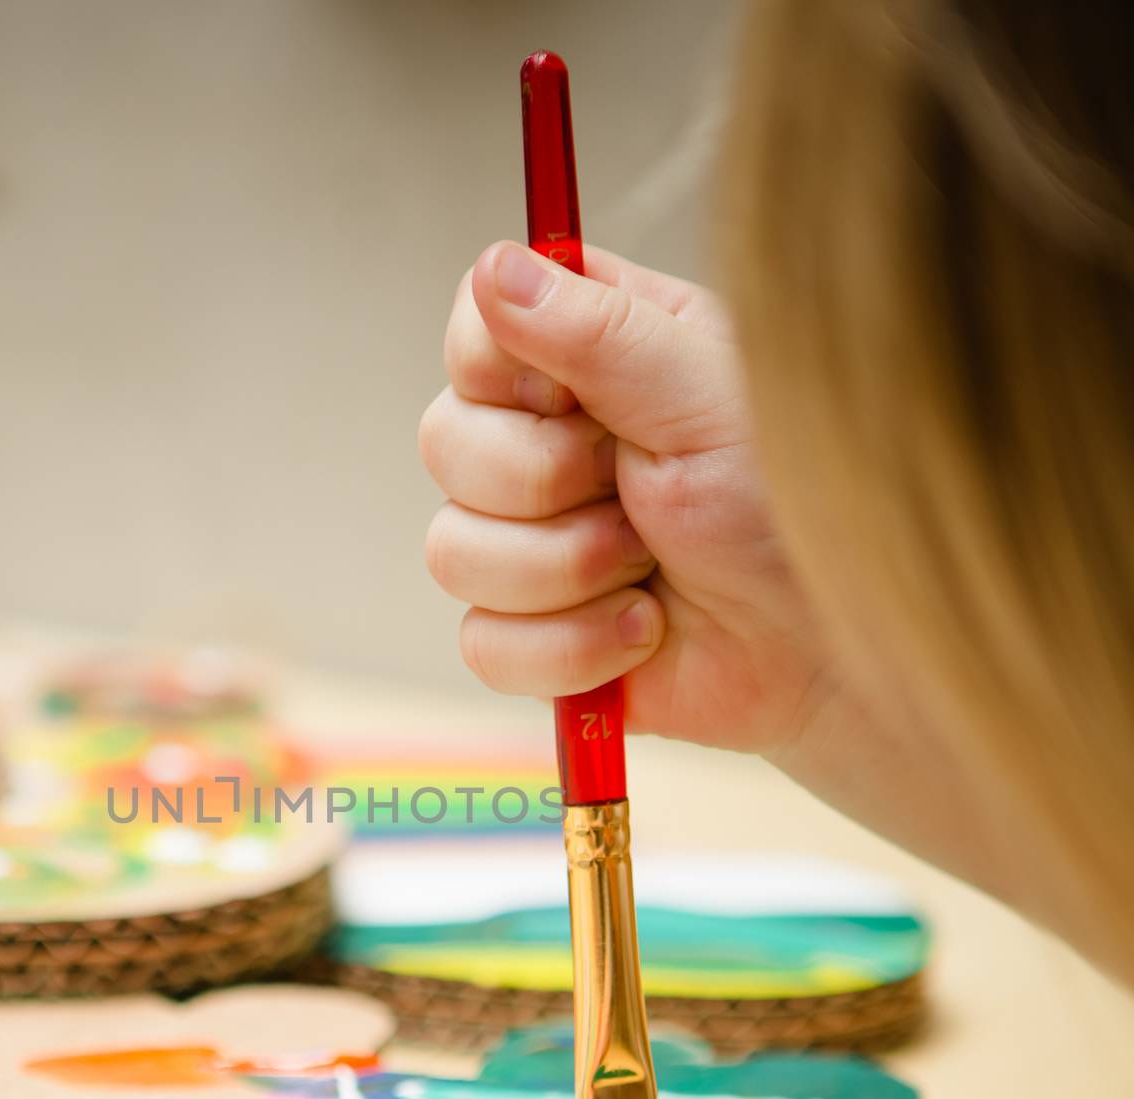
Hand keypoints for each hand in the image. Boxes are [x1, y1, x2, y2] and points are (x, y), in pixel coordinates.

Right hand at [418, 242, 1030, 914]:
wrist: (832, 650)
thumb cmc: (797, 509)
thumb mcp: (707, 395)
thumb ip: (598, 330)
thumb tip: (495, 269)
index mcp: (589, 358)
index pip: (474, 332)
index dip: (506, 374)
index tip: (582, 403)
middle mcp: (546, 443)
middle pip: (444, 443)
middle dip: (549, 486)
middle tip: (643, 496)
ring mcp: (530, 544)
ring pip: (452, 552)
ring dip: (569, 571)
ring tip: (652, 569)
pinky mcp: (531, 637)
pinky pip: (482, 645)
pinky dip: (570, 649)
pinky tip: (639, 633)